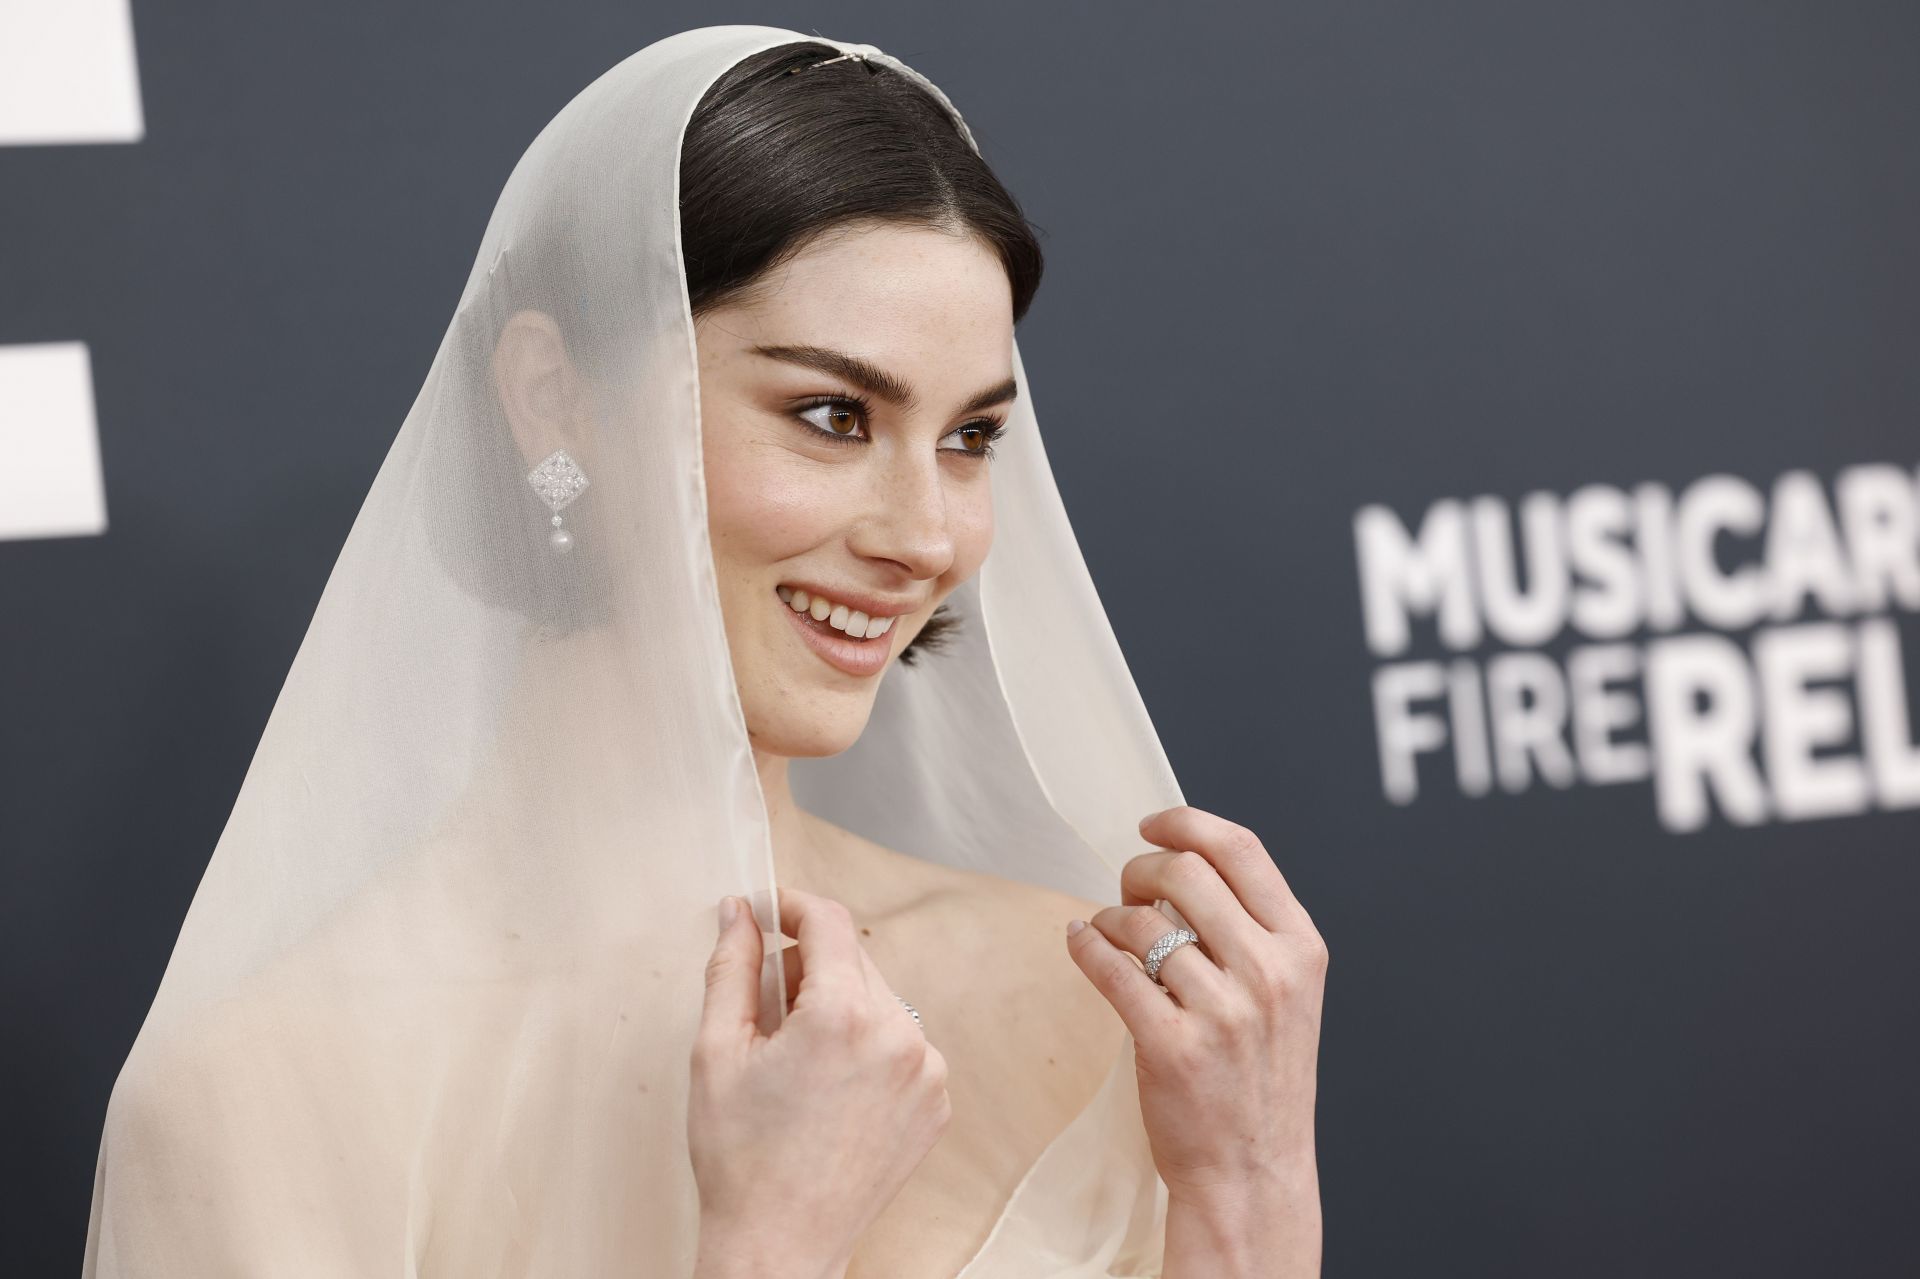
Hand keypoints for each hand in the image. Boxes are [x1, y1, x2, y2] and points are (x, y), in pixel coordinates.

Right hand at [689, 887, 951, 1278]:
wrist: (780, 1244)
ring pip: (878, 1000)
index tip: (767, 911)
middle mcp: (898, 1035)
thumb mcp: (716, 1051)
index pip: (827, 921)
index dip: (791, 906)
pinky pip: (901, 1044)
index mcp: (841, 1016)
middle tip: (765, 1009)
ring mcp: (926, 1071)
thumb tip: (739, 912)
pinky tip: (830, 1090)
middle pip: (853, 959)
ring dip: (839, 1007)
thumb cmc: (741, 1159)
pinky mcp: (936, 1101)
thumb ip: (731, 967)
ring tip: (796, 1062)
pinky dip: (867, 1047)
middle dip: (808, 967)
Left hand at [1064, 805, 1326, 1213]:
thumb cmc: (1261, 1081)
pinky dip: (1085, 945)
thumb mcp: (1285, 996)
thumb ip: (1248, 933)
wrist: (1253, 1174)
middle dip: (1141, 868)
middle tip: (1126, 886)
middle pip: (1185, 872)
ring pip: (1141, 922)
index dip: (1188, 824)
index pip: (1242, 851)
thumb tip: (1179, 867)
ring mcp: (1221, 1012)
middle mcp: (1267, 973)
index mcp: (1300, 949)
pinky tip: (1080, 943)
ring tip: (1107, 930)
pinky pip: (1110, 968)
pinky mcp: (1172, 1047)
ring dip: (1110, 916)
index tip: (1154, 825)